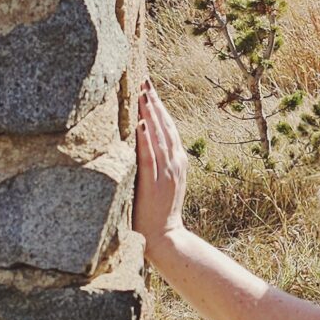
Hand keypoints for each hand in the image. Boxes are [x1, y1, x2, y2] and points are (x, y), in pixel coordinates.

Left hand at [133, 83, 190, 252]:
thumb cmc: (158, 211)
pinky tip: (141, 123)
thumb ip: (158, 162)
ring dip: (151, 114)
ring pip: (159, 137)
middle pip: (166, 126)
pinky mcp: (153, 183)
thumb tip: (144, 141)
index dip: (160, 107)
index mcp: (177, 161)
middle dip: (155, 102)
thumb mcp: (163, 182)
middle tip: (145, 81)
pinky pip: (149, 156)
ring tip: (143, 94)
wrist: (165, 237)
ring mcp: (166, 173)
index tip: (150, 89)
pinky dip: (146, 139)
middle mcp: (175, 163)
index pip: (169, 127)